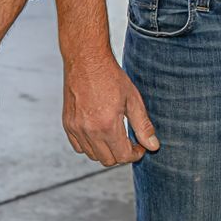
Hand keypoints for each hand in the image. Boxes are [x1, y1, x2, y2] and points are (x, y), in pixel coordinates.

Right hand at [62, 50, 159, 165]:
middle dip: (121, 154)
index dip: (135, 154)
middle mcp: (89, 130)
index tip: (140, 146)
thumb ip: (143, 126)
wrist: (86, 60)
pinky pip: (78, 147)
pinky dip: (89, 145)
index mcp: (108, 125)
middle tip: (129, 141)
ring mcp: (76, 128)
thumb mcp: (133, 100)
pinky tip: (99, 132)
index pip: (123, 156)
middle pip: (108, 160)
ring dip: (105, 151)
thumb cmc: (111, 77)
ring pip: (92, 155)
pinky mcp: (67, 124)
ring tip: (115, 135)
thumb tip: (153, 146)